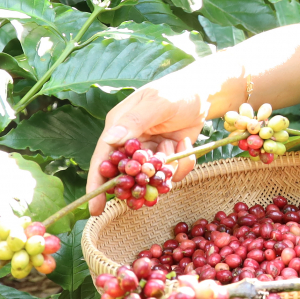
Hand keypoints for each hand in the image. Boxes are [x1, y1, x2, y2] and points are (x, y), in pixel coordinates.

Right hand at [86, 71, 213, 215]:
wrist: (204, 92)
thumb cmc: (177, 91)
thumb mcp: (158, 102)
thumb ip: (136, 121)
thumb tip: (110, 139)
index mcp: (119, 126)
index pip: (103, 158)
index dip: (97, 183)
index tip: (95, 207)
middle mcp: (130, 143)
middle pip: (124, 175)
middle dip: (136, 183)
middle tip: (148, 187)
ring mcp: (148, 153)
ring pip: (149, 179)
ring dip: (164, 170)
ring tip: (173, 144)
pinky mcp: (166, 159)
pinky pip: (169, 175)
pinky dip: (181, 165)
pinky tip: (185, 142)